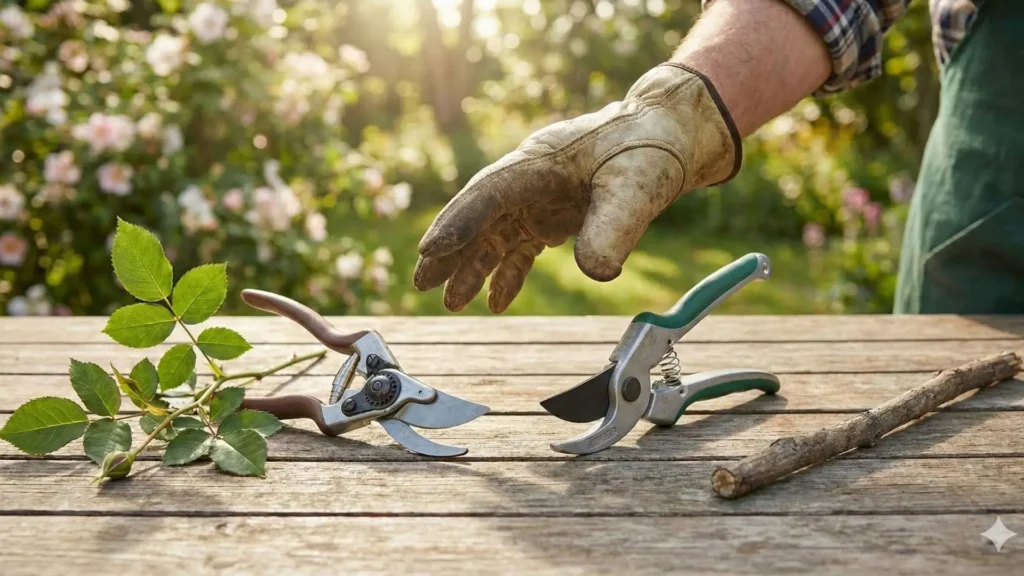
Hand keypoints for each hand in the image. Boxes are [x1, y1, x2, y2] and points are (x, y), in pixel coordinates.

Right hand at [412, 63, 741, 312]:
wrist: (669, 136)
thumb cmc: (649, 149)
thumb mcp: (636, 188)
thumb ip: (615, 228)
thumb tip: (597, 272)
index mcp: (538, 161)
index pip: (487, 194)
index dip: (458, 223)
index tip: (430, 251)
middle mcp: (529, 179)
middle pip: (479, 217)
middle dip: (450, 251)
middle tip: (422, 283)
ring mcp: (538, 198)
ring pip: (495, 236)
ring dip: (473, 268)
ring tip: (451, 302)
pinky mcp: (552, 215)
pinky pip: (521, 247)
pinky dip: (508, 274)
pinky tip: (498, 303)